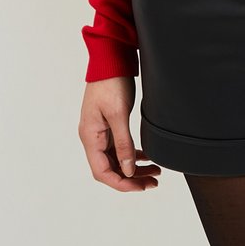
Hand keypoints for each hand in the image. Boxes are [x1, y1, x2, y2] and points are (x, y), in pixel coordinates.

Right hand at [78, 75, 160, 191]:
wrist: (110, 58)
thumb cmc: (111, 82)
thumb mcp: (119, 114)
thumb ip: (123, 143)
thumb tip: (128, 169)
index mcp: (90, 137)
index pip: (103, 172)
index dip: (122, 183)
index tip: (141, 187)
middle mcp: (93, 137)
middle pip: (110, 168)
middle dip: (131, 178)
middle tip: (153, 182)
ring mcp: (100, 130)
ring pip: (116, 159)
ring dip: (133, 167)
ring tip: (154, 172)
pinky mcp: (109, 123)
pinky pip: (118, 147)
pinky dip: (132, 154)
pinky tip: (146, 157)